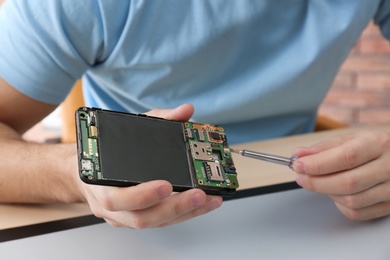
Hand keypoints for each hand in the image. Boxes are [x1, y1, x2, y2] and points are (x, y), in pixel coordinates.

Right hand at [78, 104, 221, 227]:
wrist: (87, 171)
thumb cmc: (107, 151)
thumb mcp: (130, 129)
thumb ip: (159, 118)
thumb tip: (185, 111)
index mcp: (100, 183)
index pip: (117, 198)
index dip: (142, 195)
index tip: (166, 185)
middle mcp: (111, 206)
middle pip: (142, 217)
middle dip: (175, 207)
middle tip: (199, 194)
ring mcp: (124, 216)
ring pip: (155, 223)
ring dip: (185, 213)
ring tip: (209, 199)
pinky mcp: (137, 218)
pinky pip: (160, 222)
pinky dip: (183, 214)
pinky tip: (201, 204)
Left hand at [292, 129, 389, 220]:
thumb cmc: (373, 148)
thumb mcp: (351, 140)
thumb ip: (324, 148)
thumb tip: (299, 154)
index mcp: (378, 144)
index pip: (346, 157)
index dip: (318, 164)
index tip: (299, 165)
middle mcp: (389, 167)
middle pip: (348, 182)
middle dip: (317, 182)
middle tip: (301, 177)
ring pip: (352, 200)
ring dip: (327, 193)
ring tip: (319, 182)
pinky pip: (357, 213)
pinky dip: (339, 205)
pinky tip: (335, 193)